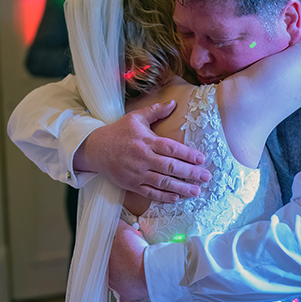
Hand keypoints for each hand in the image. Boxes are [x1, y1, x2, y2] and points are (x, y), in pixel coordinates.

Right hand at [75, 101, 210, 202]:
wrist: (94, 149)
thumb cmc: (117, 132)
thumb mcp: (135, 118)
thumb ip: (155, 111)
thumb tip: (173, 104)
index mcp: (146, 141)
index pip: (171, 148)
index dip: (187, 154)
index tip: (201, 159)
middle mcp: (143, 158)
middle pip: (170, 167)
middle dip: (190, 173)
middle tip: (206, 177)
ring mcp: (137, 173)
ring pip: (162, 182)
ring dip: (181, 188)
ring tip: (196, 191)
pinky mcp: (131, 184)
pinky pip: (150, 193)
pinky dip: (163, 196)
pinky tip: (176, 197)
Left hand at [108, 220, 148, 301]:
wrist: (151, 271)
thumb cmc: (137, 253)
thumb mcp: (125, 232)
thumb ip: (117, 226)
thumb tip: (113, 221)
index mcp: (105, 262)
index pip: (102, 257)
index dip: (111, 252)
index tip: (117, 249)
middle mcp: (108, 276)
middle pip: (108, 270)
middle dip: (116, 264)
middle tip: (125, 258)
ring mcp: (117, 288)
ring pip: (115, 283)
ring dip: (121, 277)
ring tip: (129, 271)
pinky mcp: (128, 296)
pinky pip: (125, 298)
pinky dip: (128, 295)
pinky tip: (131, 289)